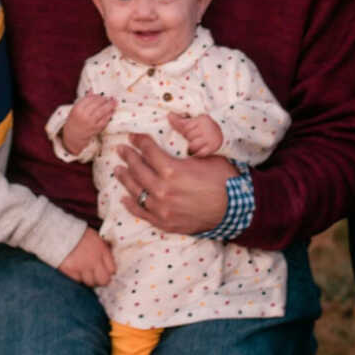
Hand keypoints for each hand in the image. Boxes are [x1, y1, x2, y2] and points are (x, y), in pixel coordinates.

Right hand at [59, 227, 114, 286]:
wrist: (59, 232)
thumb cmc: (78, 233)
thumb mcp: (95, 237)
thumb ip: (103, 249)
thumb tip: (109, 261)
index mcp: (102, 250)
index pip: (112, 269)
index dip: (109, 271)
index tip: (105, 271)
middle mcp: (93, 260)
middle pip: (103, 280)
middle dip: (102, 280)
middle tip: (97, 277)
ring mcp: (82, 267)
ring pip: (90, 282)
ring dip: (89, 279)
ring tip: (85, 273)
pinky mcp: (70, 271)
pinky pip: (78, 281)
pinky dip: (78, 278)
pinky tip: (76, 271)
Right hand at [62, 94, 115, 155]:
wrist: (73, 135)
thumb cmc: (74, 120)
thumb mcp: (76, 109)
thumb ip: (84, 100)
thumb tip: (91, 90)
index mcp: (78, 109)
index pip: (89, 99)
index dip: (97, 96)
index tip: (101, 95)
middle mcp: (84, 115)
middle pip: (97, 104)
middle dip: (105, 100)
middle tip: (111, 98)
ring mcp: (90, 123)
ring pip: (102, 112)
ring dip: (110, 106)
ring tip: (115, 102)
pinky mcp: (95, 129)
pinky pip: (104, 120)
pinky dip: (109, 115)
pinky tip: (112, 111)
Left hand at [115, 134, 234, 234]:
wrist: (236, 210)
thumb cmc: (223, 179)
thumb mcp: (206, 156)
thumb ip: (187, 148)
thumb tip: (178, 132)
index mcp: (172, 170)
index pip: (149, 151)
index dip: (139, 141)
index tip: (132, 137)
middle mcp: (162, 190)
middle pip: (138, 169)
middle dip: (128, 156)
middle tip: (120, 150)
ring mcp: (162, 209)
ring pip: (136, 191)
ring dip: (125, 179)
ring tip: (118, 170)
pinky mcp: (165, 223)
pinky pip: (142, 213)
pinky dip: (131, 205)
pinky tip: (124, 198)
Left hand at [169, 111, 222, 157]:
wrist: (224, 135)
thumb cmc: (205, 128)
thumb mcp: (195, 121)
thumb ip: (181, 120)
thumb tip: (169, 115)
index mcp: (202, 119)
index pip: (185, 127)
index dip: (184, 131)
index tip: (189, 131)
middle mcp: (207, 127)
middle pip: (188, 136)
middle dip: (189, 138)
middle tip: (195, 137)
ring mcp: (210, 138)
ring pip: (192, 146)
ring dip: (192, 147)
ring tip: (197, 144)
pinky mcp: (212, 148)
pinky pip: (199, 153)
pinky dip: (197, 154)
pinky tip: (199, 151)